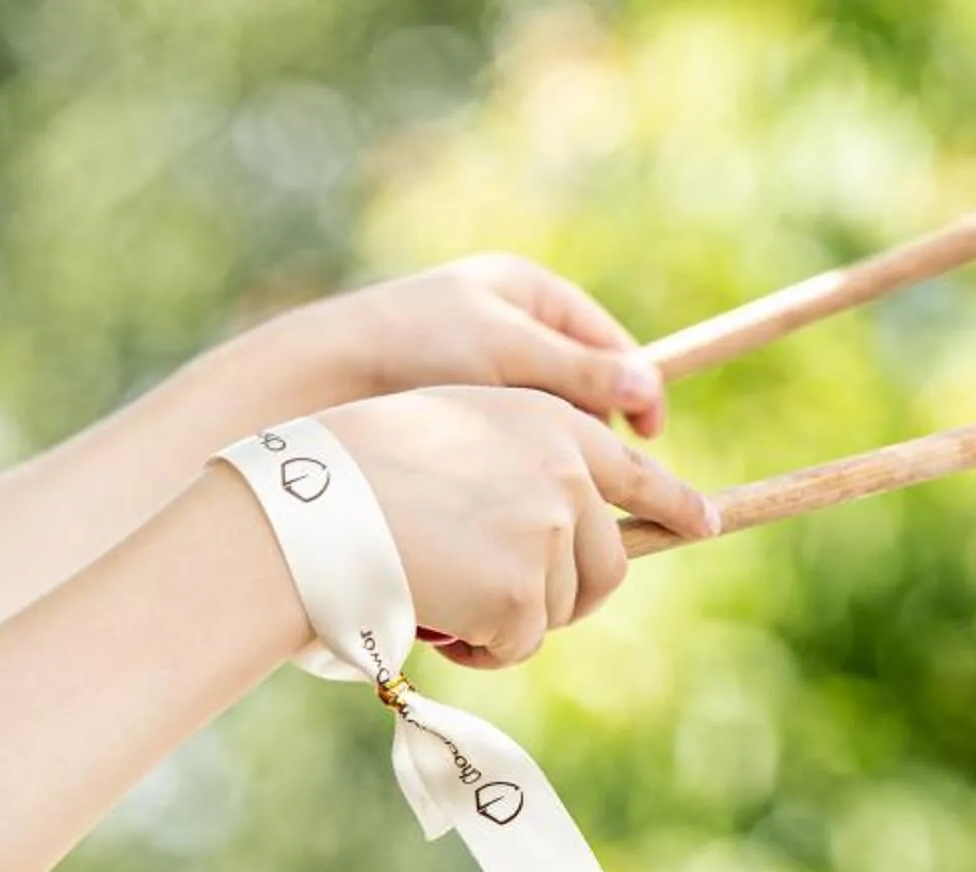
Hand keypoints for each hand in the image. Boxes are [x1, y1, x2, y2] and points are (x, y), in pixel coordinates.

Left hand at [285, 254, 672, 437]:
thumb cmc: (415, 344)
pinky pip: (514, 435)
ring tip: (541, 469)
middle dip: (591, 422)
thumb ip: (580, 370)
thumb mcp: (507, 351)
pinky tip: (509, 476)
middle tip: (588, 459)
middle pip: (584, 382)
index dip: (637, 387)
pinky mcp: (462, 404)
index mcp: (527, 290)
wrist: (324, 373)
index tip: (651, 435)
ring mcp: (485, 364)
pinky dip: (520, 454)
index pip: (608, 341)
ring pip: (550, 415)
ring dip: (554, 444)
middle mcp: (510, 323)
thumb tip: (649, 385)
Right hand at [324, 387, 714, 667]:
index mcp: (545, 423)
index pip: (633, 471)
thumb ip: (521, 467)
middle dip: (564, 597)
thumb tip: (569, 529)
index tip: (705, 524)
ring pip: (560, 609)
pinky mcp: (525, 587)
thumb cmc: (354, 473)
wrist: (310, 508)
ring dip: (508, 621)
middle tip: (502, 604)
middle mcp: (564, 469)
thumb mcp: (453, 438)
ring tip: (443, 591)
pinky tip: (436, 617)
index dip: (674, 503)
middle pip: (608, 565)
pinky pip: (522, 646)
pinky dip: (482, 649)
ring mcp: (549, 528)